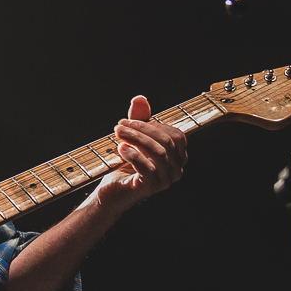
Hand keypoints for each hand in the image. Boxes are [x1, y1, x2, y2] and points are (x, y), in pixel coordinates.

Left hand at [95, 95, 187, 214]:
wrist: (111, 191)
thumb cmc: (125, 165)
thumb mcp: (133, 138)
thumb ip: (139, 119)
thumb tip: (140, 98)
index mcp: (178, 158)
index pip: (177, 136)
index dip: (155, 125)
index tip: (130, 121)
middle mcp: (176, 170)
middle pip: (166, 142)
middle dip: (142, 129)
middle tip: (120, 125)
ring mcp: (166, 180)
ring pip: (158, 153)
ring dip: (136, 139)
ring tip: (118, 133)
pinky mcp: (151, 188)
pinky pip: (148, 168)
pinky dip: (133, 155)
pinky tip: (121, 149)